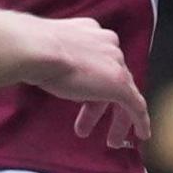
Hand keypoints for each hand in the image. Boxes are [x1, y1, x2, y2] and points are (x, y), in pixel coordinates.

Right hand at [23, 16, 147, 146]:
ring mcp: (116, 64)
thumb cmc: (31, 49)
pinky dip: (140, 121)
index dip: (90, 83)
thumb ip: (56, 57)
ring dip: (116, 119)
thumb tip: (48, 68)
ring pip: (124, 94)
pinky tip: (141, 135)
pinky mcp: (120, 84)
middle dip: (100, 105)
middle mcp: (108, 45)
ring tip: (110, 140)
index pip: (97, 61)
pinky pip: (137, 106)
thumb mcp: (46, 50)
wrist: (36, 49)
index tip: (82, 99)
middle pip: (110, 78)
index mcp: (90, 32)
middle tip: (90, 124)